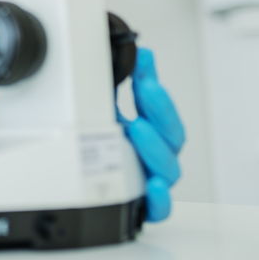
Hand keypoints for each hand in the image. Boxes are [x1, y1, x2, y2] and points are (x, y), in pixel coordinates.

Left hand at [118, 48, 184, 221]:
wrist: (86, 187)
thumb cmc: (104, 148)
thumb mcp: (105, 109)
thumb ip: (117, 82)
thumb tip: (126, 50)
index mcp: (149, 133)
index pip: (160, 109)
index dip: (155, 82)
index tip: (144, 59)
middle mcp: (153, 157)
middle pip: (171, 136)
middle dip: (160, 108)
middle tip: (145, 87)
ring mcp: (150, 181)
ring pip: (167, 170)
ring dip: (154, 148)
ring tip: (137, 128)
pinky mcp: (143, 207)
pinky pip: (158, 210)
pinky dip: (159, 200)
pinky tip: (152, 185)